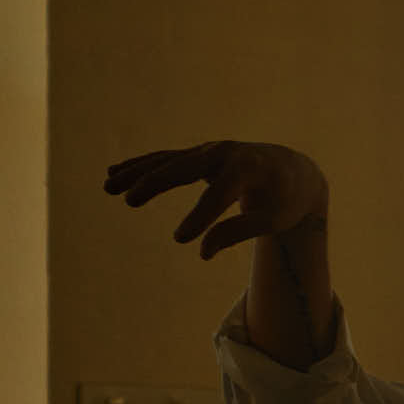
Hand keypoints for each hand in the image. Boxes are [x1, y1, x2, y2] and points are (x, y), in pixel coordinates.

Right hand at [105, 141, 328, 258]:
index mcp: (249, 170)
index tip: (181, 240)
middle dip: (155, 183)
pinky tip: (115, 172)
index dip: (200, 217)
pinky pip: (166, 159)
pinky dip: (141, 165)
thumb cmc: (285, 200)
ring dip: (137, 172)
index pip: (220, 195)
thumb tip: (203, 253)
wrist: (294, 170)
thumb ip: (240, 233)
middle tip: (128, 201)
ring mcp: (210, 151)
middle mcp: (226, 154)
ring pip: (168, 160)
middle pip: (184, 169)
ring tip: (109, 186)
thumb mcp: (273, 220)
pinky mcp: (200, 154)